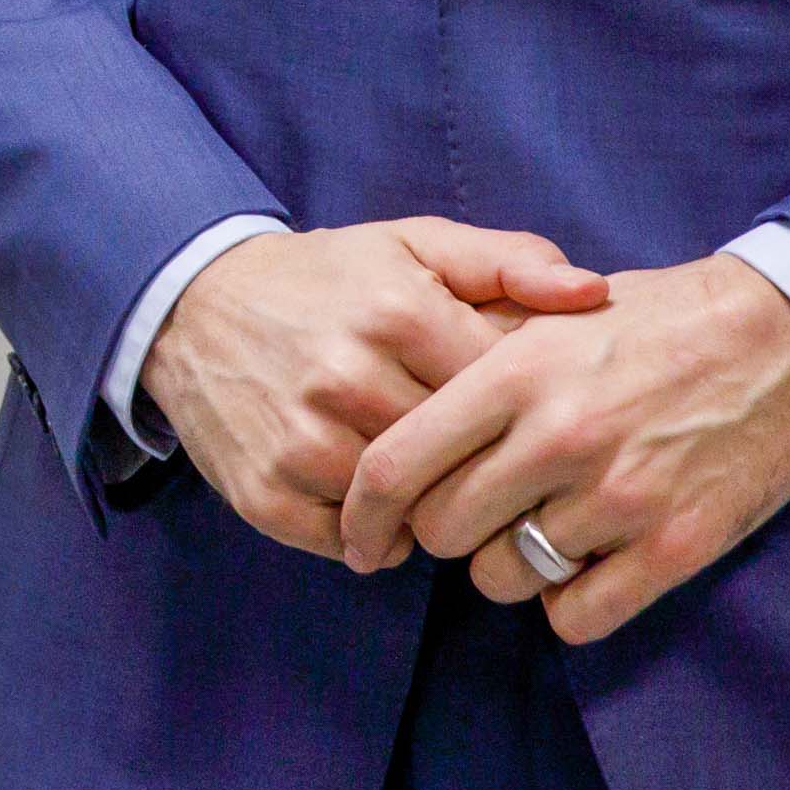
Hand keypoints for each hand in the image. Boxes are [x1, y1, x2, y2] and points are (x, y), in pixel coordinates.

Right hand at [141, 217, 611, 555]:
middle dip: (477, 465)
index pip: (504, 394)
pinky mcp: (264, 492)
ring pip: (409, 509)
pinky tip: (373, 505)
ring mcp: (300, 440)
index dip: (518, 411)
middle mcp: (347, 377)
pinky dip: (371, 538)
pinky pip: (350, 545)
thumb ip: (510, 262)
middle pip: (459, 460)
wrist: (194, 304)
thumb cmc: (329, 278)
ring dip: (428, 507)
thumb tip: (594, 294)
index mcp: (399, 313)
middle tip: (477, 458)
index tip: (516, 411)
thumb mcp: (416, 244)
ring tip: (426, 478)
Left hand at [333, 254, 789, 646]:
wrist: (784, 336)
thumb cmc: (658, 321)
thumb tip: (397, 419)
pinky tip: (587, 566)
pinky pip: (577, 617)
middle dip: (446, 533)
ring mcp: (618, 496)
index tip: (361, 534)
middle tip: (475, 517)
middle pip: (443, 531)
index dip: (363, 511)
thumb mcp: (555, 314)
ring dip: (510, 567)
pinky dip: (570, 604)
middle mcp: (558, 436)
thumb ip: (478, 364)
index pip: (396, 464)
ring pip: (503, 579)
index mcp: (516, 371)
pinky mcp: (675, 546)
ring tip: (542, 530)